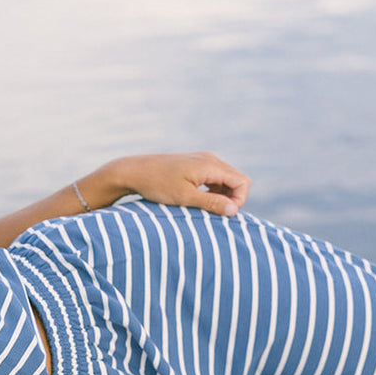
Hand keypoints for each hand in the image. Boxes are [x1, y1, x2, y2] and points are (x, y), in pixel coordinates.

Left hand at [99, 152, 250, 217]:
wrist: (133, 171)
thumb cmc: (157, 184)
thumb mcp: (185, 197)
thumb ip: (211, 203)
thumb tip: (234, 211)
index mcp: (210, 165)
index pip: (242, 182)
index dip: (239, 201)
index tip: (223, 214)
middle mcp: (209, 159)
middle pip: (236, 180)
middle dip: (232, 199)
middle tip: (213, 213)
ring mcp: (201, 161)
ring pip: (225, 180)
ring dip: (222, 196)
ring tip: (204, 208)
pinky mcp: (194, 165)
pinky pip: (214, 179)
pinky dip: (212, 191)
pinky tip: (198, 201)